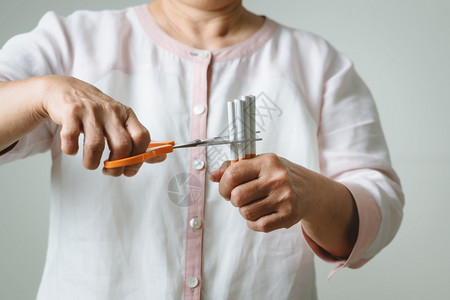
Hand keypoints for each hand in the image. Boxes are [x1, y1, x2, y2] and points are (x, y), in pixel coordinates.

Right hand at [39, 75, 163, 175]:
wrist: (65, 89)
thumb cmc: (97, 112)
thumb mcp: (120, 121)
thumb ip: (138, 141)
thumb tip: (161, 158)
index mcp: (127, 115)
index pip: (142, 138)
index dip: (138, 158)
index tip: (129, 169)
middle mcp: (111, 111)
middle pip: (123, 145)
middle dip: (116, 166)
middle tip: (109, 170)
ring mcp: (91, 111)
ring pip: (96, 145)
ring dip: (91, 162)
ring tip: (90, 163)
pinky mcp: (71, 112)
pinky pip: (71, 138)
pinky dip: (71, 149)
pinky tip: (73, 149)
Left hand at [209, 153, 313, 231]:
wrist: (310, 190)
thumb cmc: (279, 176)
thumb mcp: (260, 164)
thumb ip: (234, 168)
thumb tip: (213, 176)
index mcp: (268, 162)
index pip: (234, 173)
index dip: (223, 184)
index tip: (225, 188)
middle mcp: (277, 178)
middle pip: (237, 196)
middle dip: (233, 199)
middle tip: (241, 197)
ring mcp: (285, 198)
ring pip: (246, 212)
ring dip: (245, 211)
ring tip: (255, 204)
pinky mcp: (289, 215)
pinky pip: (258, 225)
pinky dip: (254, 222)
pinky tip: (262, 214)